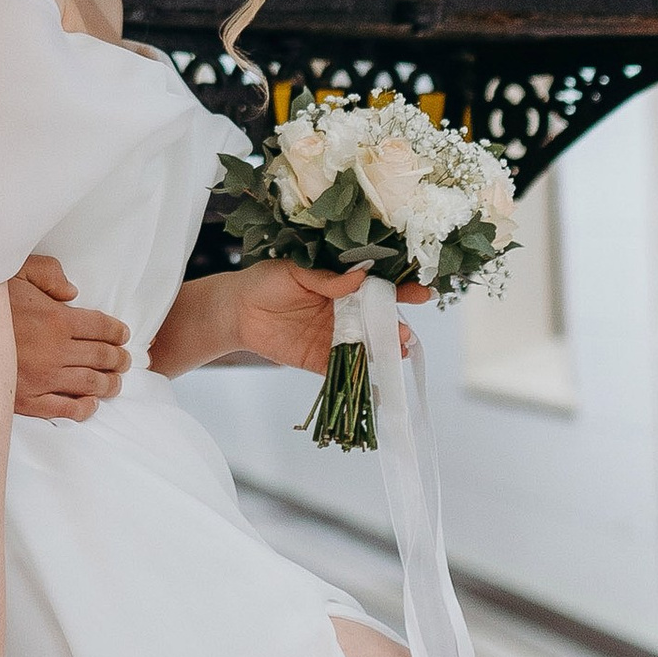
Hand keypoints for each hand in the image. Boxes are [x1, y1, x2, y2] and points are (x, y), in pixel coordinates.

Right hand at [7, 253, 129, 418]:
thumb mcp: (16, 269)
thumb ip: (49, 273)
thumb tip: (72, 293)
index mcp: (56, 319)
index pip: (100, 327)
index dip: (117, 332)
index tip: (123, 335)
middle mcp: (55, 351)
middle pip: (100, 357)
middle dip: (118, 359)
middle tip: (125, 361)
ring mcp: (42, 379)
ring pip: (88, 384)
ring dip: (108, 384)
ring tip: (115, 383)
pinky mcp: (27, 400)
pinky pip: (64, 409)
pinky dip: (83, 409)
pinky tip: (91, 405)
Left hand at [231, 262, 426, 373]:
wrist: (235, 310)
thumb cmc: (265, 281)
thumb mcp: (295, 271)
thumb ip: (326, 278)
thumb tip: (361, 275)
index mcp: (343, 286)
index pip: (378, 287)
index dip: (401, 290)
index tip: (422, 293)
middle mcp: (344, 312)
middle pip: (378, 320)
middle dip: (395, 326)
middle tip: (406, 333)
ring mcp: (334, 337)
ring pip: (366, 345)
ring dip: (384, 350)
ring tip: (399, 352)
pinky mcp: (319, 360)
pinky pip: (344, 370)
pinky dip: (362, 378)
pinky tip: (379, 384)